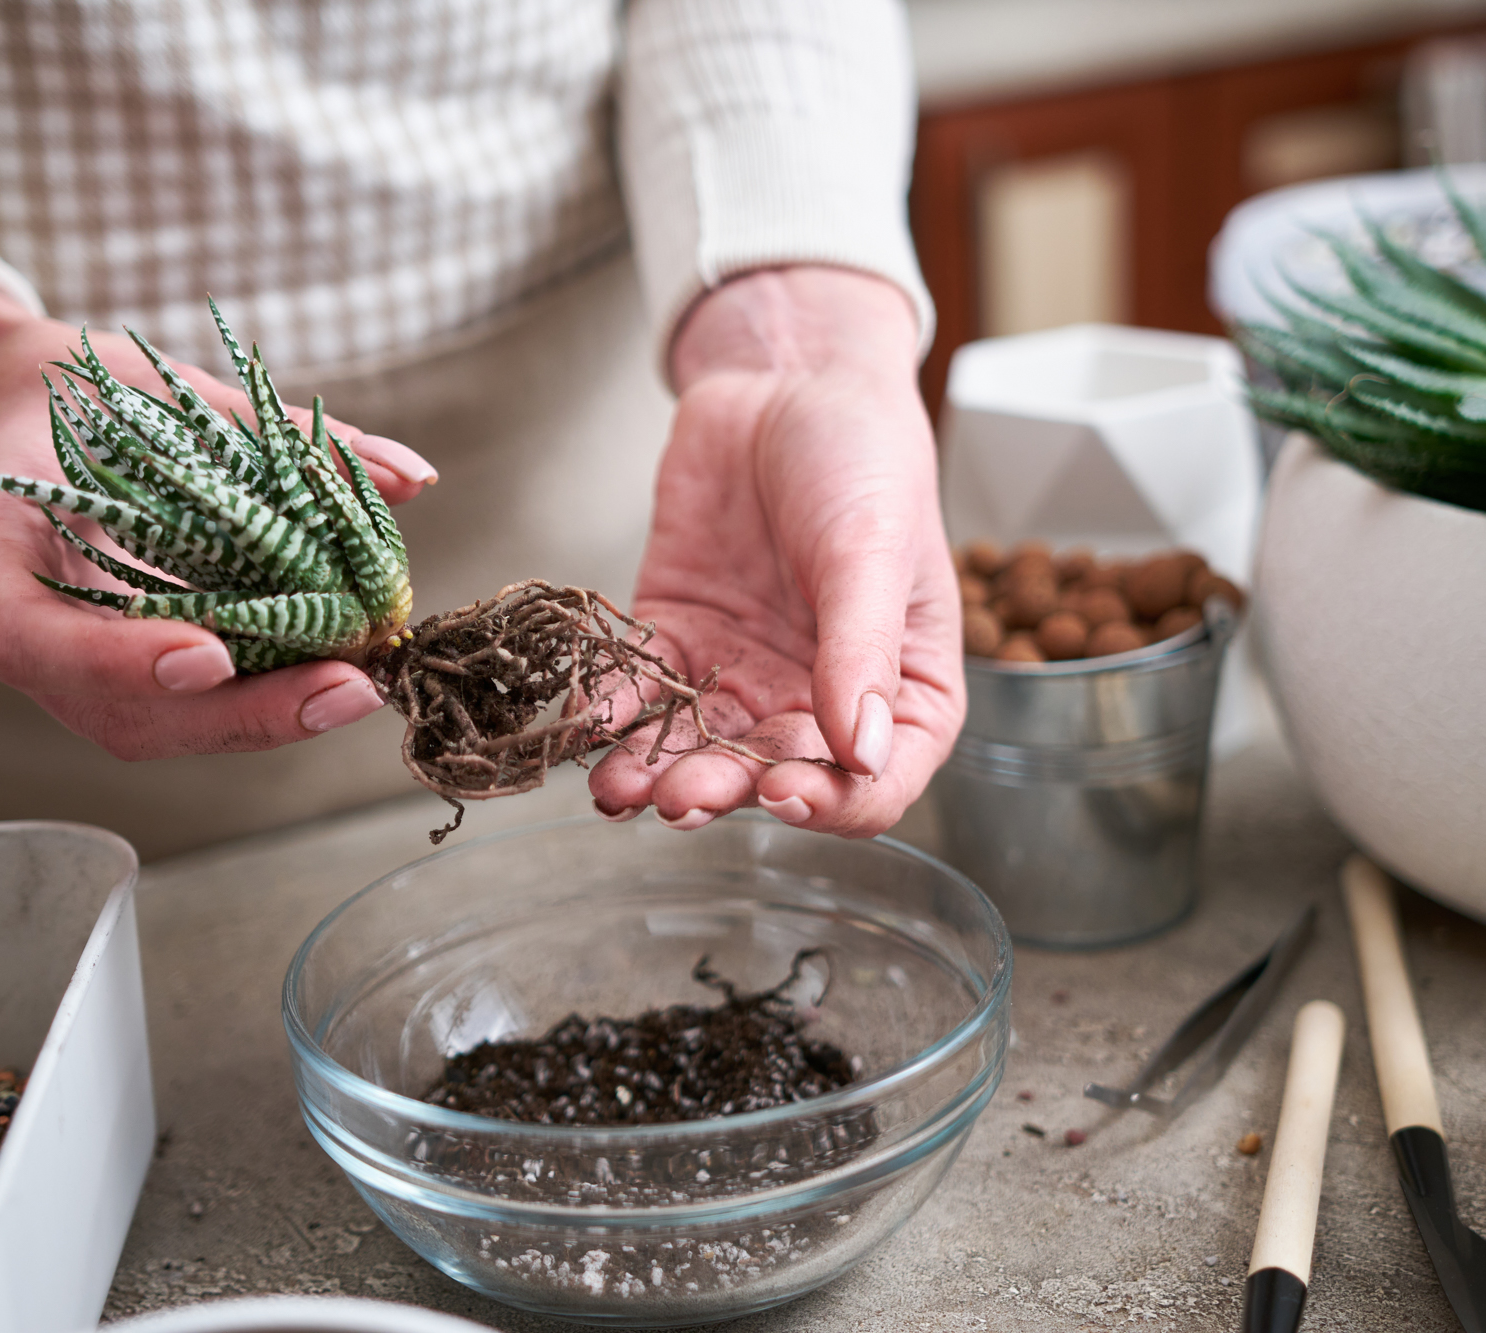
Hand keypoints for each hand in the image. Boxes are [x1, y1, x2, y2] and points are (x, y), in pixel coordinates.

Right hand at [0, 280, 437, 758]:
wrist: (22, 412)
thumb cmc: (80, 394)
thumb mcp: (161, 386)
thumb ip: (280, 433)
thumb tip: (412, 475)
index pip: (24, 633)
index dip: (114, 659)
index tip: (208, 654)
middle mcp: (6, 629)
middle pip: (113, 711)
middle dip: (238, 711)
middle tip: (343, 687)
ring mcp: (57, 666)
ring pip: (156, 727)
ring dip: (264, 717)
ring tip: (357, 686)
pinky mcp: (109, 677)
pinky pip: (183, 709)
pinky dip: (262, 695)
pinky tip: (336, 679)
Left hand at [588, 267, 964, 836]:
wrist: (787, 378)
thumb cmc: (863, 459)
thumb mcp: (874, 551)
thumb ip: (863, 652)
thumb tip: (863, 752)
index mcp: (902, 695)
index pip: (876, 784)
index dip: (834, 806)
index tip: (785, 795)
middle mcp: (821, 702)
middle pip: (773, 776)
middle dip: (723, 790)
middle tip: (680, 795)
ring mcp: (744, 674)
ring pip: (698, 747)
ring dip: (655, 772)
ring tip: (616, 788)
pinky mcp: (678, 639)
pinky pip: (641, 693)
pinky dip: (610, 712)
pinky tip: (583, 724)